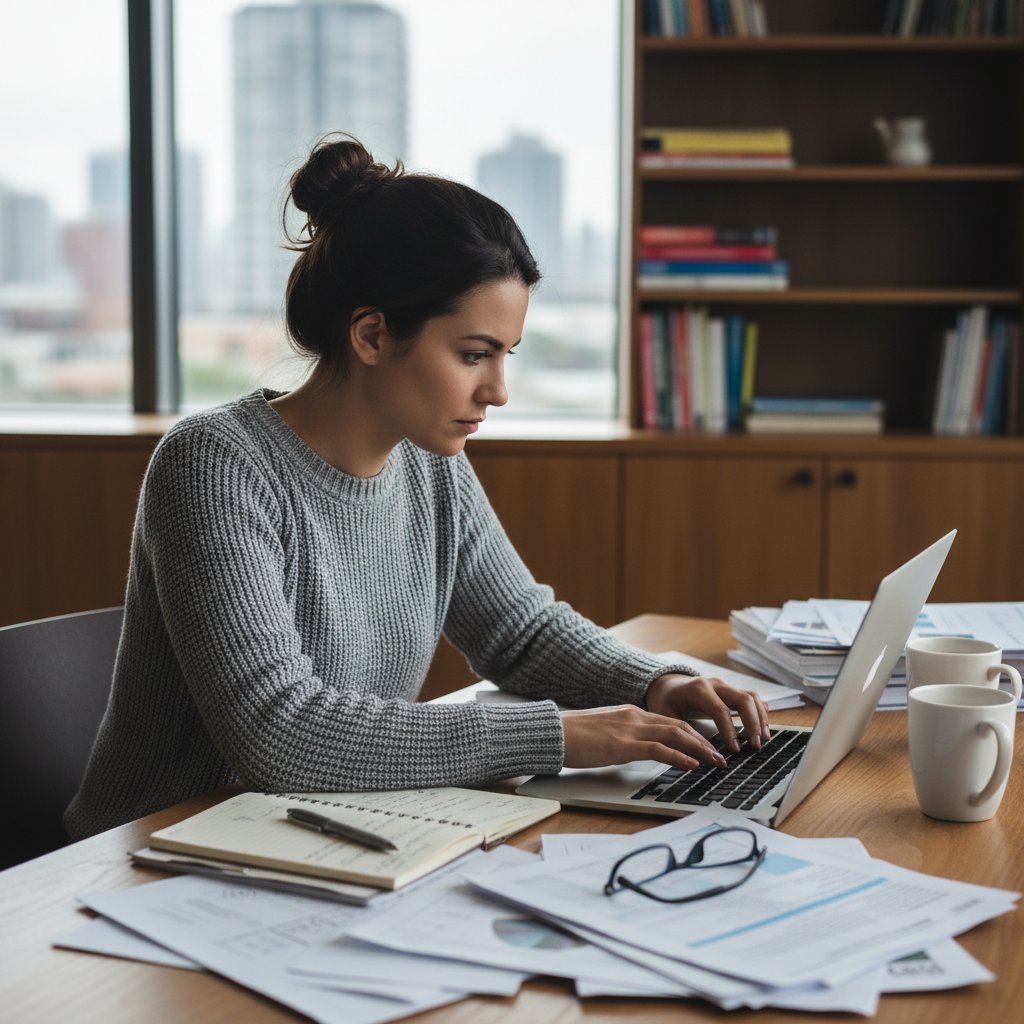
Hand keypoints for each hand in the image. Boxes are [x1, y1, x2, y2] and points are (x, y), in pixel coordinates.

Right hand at [560, 704, 727, 770]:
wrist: (553, 733)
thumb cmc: (573, 737)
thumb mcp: (604, 734)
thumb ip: (624, 738)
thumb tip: (637, 750)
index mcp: (631, 714)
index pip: (671, 722)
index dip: (693, 734)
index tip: (708, 747)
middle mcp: (635, 717)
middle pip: (680, 726)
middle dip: (704, 742)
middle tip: (721, 757)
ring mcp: (630, 729)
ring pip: (676, 735)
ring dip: (700, 750)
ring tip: (715, 763)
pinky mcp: (623, 745)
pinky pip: (659, 749)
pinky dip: (680, 756)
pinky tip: (692, 765)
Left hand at [645, 673, 770, 753]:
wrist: (667, 685)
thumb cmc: (665, 701)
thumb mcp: (665, 717)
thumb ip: (679, 734)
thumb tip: (694, 757)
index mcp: (698, 689)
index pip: (720, 709)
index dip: (730, 730)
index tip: (735, 750)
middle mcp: (715, 684)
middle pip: (743, 699)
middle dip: (753, 723)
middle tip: (756, 746)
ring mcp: (725, 686)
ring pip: (751, 697)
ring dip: (761, 718)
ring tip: (764, 739)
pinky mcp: (731, 692)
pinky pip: (752, 699)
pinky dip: (760, 713)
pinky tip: (763, 729)